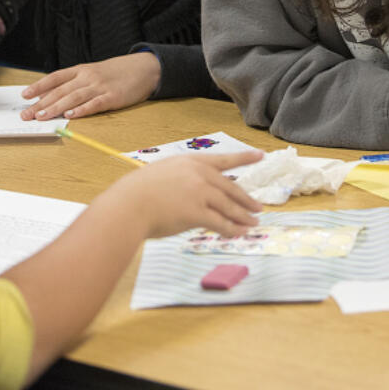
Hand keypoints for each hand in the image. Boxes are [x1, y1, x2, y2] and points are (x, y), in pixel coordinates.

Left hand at [19, 52, 160, 119]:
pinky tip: (71, 115)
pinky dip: (81, 110)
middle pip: (60, 91)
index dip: (39, 86)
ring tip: (42, 116)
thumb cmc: (116, 73)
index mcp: (81, 70)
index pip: (55, 78)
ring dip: (56, 108)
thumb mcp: (93, 72)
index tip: (25, 95)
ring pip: (73, 98)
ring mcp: (100, 87)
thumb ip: (75, 82)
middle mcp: (88, 77)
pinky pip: (94, 104)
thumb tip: (53, 95)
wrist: (144, 68)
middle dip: (41, 103)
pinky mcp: (112, 97)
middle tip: (27, 114)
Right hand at [99, 151, 263, 237]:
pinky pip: (220, 223)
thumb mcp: (163, 173)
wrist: (127, 206)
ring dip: (243, 217)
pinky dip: (232, 230)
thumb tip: (195, 192)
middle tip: (258, 207)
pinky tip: (239, 234)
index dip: (244, 158)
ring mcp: (199, 193)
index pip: (224, 159)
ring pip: (229, 206)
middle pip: (230, 187)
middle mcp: (199, 174)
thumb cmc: (137, 193)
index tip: (261, 156)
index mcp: (191, 162)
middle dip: (246, 199)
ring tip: (253, 223)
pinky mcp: (197, 213)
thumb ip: (183, 180)